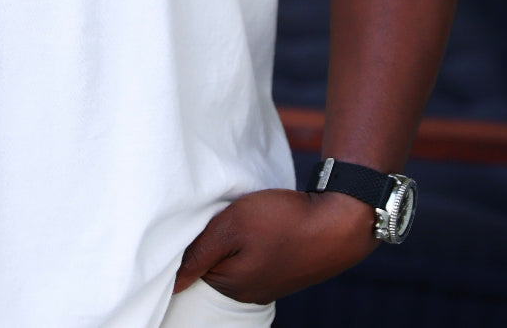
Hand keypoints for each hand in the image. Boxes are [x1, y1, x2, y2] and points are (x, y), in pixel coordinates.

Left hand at [172, 189, 376, 303]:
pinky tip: (247, 225)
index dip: (181, 245)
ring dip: (224, 241)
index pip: (189, 270)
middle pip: (209, 267)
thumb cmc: (281, 222)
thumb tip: (169, 283)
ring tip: (225, 217)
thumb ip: (199, 253)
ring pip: (229, 261)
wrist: (337, 223)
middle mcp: (246, 292)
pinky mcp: (279, 268)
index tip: (178, 226)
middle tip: (202, 215)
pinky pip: (249, 257)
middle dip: (202, 244)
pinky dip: (243, 242)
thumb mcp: (232, 228)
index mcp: (230, 286)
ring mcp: (265, 282)